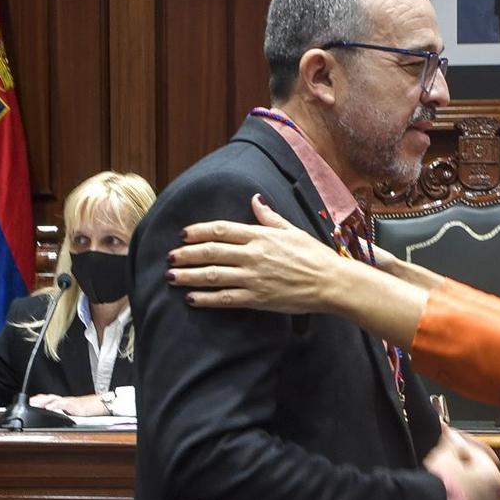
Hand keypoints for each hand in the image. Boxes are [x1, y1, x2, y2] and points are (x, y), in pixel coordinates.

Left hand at [30, 392, 107, 416]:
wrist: (99, 405)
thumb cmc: (87, 410)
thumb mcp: (72, 413)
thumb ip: (63, 414)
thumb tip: (53, 419)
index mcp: (62, 402)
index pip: (47, 399)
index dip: (37, 400)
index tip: (27, 403)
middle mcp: (63, 400)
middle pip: (47, 397)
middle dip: (36, 400)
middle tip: (26, 402)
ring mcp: (68, 402)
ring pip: (53, 399)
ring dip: (43, 401)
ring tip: (34, 404)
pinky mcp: (74, 405)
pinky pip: (63, 403)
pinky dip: (54, 405)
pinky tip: (48, 408)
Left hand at [168, 195, 335, 310]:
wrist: (330, 282)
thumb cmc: (314, 255)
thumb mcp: (292, 230)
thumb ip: (269, 217)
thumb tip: (255, 200)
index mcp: (260, 235)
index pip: (221, 230)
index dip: (198, 232)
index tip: (183, 235)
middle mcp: (252, 254)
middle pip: (210, 252)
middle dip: (186, 254)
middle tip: (169, 257)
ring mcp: (253, 277)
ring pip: (213, 275)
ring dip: (189, 275)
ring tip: (171, 276)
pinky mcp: (257, 298)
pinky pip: (225, 298)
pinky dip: (206, 298)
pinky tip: (191, 298)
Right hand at [425, 426, 499, 499]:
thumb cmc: (442, 487)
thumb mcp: (445, 455)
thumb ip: (450, 441)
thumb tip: (450, 433)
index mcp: (493, 477)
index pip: (480, 451)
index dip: (460, 441)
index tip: (446, 437)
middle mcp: (493, 498)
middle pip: (477, 473)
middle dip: (460, 464)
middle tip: (441, 456)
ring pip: (469, 492)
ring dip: (457, 484)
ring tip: (436, 478)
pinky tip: (437, 497)